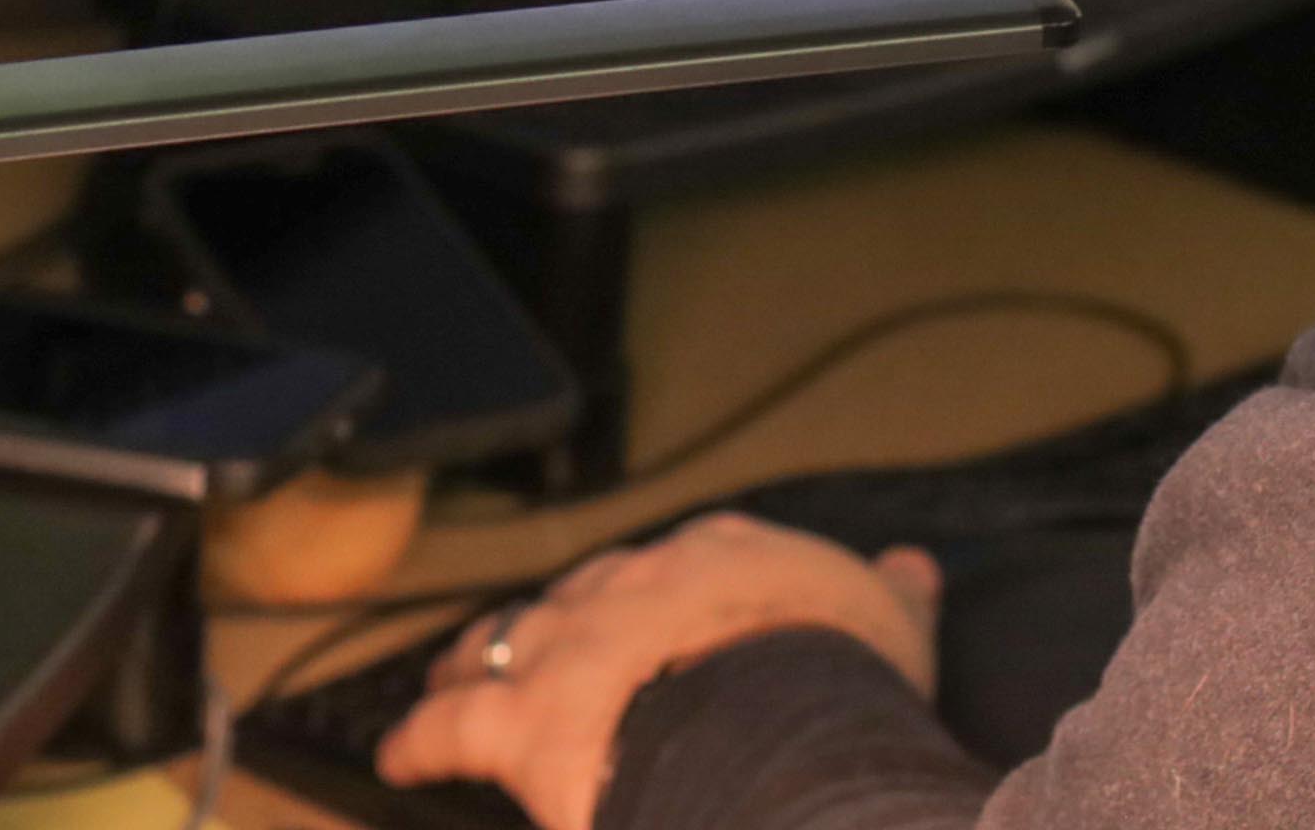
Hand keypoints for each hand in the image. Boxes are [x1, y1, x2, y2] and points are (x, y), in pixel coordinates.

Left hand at [379, 513, 942, 829]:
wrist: (784, 727)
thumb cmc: (843, 681)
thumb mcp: (893, 623)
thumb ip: (896, 593)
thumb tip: (915, 568)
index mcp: (721, 558)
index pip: (679, 562)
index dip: (658, 593)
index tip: (651, 612)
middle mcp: (634, 585)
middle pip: (581, 596)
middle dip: (559, 623)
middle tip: (543, 649)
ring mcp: (573, 646)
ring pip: (503, 642)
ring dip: (473, 661)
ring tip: (448, 680)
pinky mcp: (524, 721)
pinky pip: (450, 728)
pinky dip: (416, 740)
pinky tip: (398, 756)